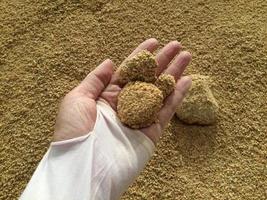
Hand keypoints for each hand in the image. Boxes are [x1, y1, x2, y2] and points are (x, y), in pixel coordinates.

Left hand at [54, 38, 191, 143]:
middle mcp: (125, 105)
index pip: (128, 71)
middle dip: (162, 61)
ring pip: (160, 92)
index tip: (154, 42)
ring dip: (174, 74)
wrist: (83, 167)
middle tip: (176, 46)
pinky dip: (177, 97)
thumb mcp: (77, 99)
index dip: (140, 55)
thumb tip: (111, 62)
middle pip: (147, 78)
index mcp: (107, 96)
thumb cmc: (74, 132)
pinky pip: (166, 111)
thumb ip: (96, 80)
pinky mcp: (151, 133)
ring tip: (186, 57)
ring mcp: (139, 118)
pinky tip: (187, 81)